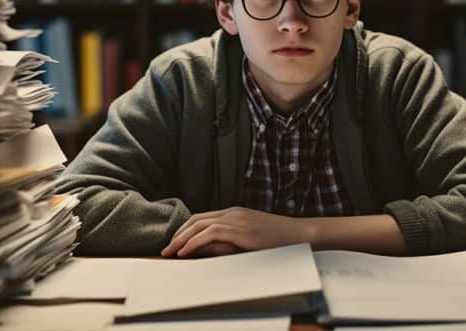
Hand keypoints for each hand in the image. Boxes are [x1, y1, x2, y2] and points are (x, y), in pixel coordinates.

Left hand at [160, 207, 309, 257]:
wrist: (299, 234)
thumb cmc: (277, 240)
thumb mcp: (248, 241)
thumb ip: (228, 243)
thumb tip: (206, 249)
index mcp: (234, 214)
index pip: (201, 218)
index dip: (184, 230)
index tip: (174, 243)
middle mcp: (232, 213)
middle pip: (196, 219)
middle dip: (178, 234)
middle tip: (165, 249)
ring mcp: (237, 220)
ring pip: (200, 225)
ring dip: (181, 239)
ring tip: (170, 252)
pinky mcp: (241, 230)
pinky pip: (211, 233)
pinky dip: (194, 241)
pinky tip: (185, 251)